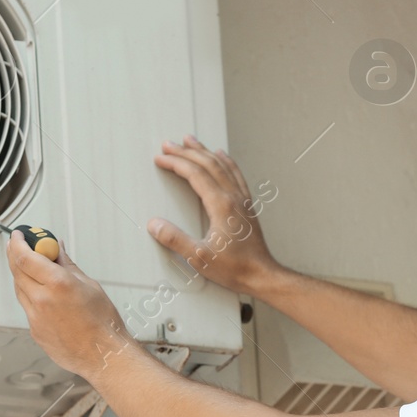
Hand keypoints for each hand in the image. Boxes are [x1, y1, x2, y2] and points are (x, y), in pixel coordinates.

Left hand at [7, 230, 137, 379]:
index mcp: (57, 284)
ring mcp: (35, 317)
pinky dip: (30, 294)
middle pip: (17, 271)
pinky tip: (42, 292)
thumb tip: (58, 251)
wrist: (104, 355)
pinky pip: (26, 306)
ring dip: (22, 274)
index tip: (19, 235)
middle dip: (15, 254)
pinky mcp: (35, 330)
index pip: (25, 257)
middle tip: (20, 245)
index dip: (19, 243)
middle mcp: (42, 300)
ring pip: (19, 289)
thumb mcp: (89, 284)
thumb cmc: (103, 324)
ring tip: (33, 268)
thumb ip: (67, 265)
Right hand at [150, 136, 280, 295]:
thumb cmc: (235, 268)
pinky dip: (226, 161)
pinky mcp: (246, 206)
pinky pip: (236, 174)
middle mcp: (233, 197)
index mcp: (221, 206)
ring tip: (191, 141)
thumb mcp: (199, 258)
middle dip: (186, 152)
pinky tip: (222, 156)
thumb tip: (154, 224)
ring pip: (222, 165)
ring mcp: (241, 200)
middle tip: (168, 144)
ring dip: (204, 151)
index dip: (175, 163)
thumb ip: (175, 240)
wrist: (262, 275)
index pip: (195, 175)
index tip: (160, 158)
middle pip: (207, 164)